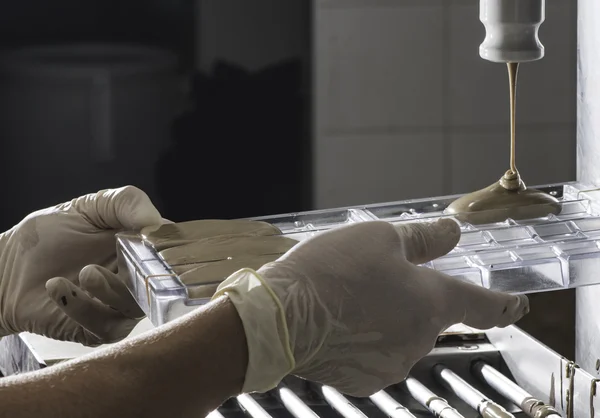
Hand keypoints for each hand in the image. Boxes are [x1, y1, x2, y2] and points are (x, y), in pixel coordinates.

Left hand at [0, 186, 162, 345]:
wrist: (6, 270)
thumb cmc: (48, 236)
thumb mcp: (89, 207)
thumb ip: (126, 203)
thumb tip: (156, 222)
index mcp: (144, 248)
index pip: (175, 249)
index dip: (171, 246)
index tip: (151, 239)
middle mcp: (140, 278)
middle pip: (164, 282)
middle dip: (145, 271)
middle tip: (123, 257)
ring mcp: (122, 306)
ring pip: (136, 306)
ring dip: (110, 289)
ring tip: (84, 272)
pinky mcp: (101, 330)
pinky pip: (107, 326)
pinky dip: (82, 306)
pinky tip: (57, 286)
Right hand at [215, 219, 528, 396]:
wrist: (279, 318)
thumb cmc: (329, 273)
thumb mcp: (380, 238)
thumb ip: (424, 238)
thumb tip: (451, 232)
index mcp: (432, 302)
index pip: (484, 305)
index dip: (503, 303)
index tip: (515, 305)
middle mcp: (419, 339)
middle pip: (428, 314)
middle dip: (408, 295)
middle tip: (371, 276)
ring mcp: (392, 363)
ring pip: (399, 333)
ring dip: (384, 316)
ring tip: (347, 298)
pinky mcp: (364, 379)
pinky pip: (375, 353)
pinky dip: (364, 338)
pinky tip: (338, 321)